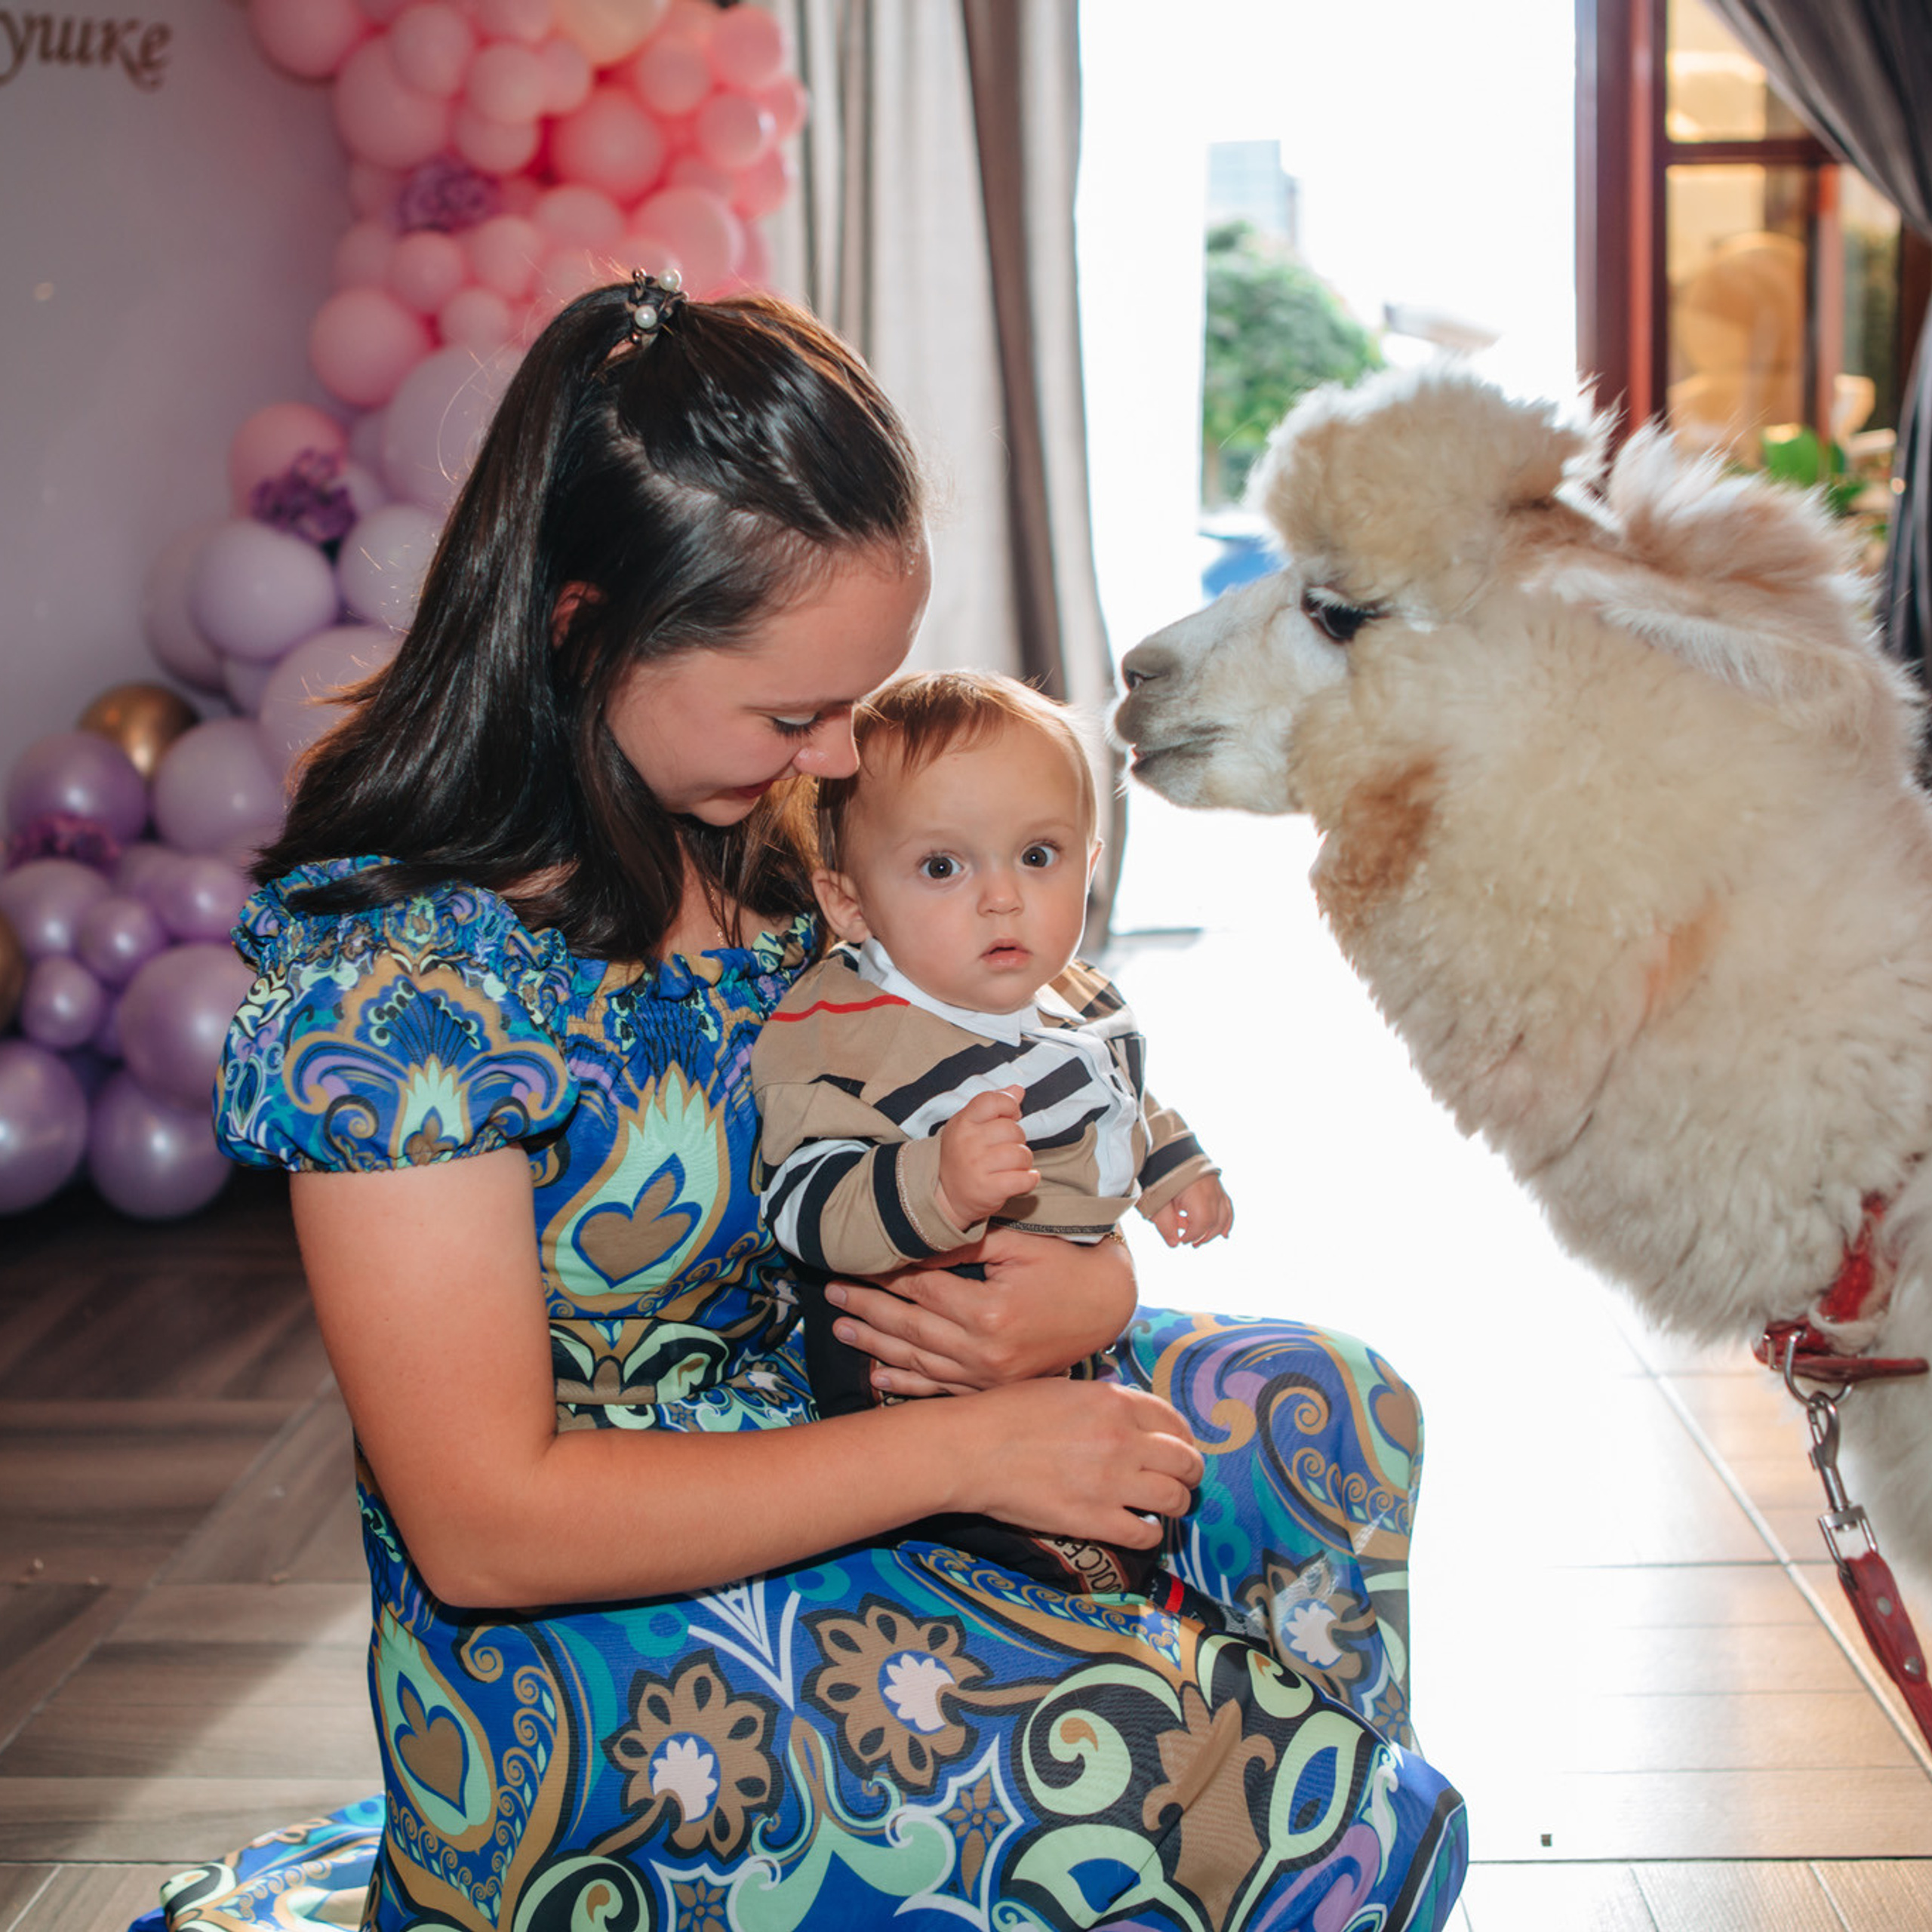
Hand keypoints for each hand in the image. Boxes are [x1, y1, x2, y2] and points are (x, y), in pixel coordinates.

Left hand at [826, 1225, 1137, 1397]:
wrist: (1109, 1307)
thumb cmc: (1067, 1265)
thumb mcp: (1020, 1244)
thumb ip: (968, 1243)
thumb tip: (919, 1237)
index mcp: (989, 1313)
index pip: (922, 1290)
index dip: (887, 1275)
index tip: (855, 1261)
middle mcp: (985, 1353)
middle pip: (911, 1328)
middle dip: (867, 1308)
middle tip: (831, 1293)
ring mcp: (988, 1377)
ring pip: (919, 1361)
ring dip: (876, 1345)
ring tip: (842, 1328)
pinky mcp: (994, 1389)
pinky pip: (941, 1389)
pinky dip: (906, 1384)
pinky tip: (877, 1378)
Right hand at [934, 1087, 1035, 1227]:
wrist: (946, 1197)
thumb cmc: (963, 1156)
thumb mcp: (970, 1126)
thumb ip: (994, 1105)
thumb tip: (1018, 1089)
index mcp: (963, 1122)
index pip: (993, 1101)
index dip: (1009, 1106)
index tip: (1010, 1116)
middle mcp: (968, 1142)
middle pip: (1013, 1130)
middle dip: (1018, 1140)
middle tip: (1007, 1149)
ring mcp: (977, 1167)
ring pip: (1021, 1154)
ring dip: (1024, 1161)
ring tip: (1012, 1166)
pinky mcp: (988, 1190)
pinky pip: (1024, 1179)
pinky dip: (1029, 1179)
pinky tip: (1023, 1179)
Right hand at [945, 1376, 1201, 1547]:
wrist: (972, 1449)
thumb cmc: (1006, 1413)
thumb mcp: (1063, 1388)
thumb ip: (1102, 1401)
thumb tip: (1124, 1415)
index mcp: (1114, 1401)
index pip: (1173, 1420)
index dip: (1183, 1436)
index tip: (1179, 1445)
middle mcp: (1122, 1439)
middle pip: (1185, 1460)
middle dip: (1190, 1472)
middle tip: (1182, 1479)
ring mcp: (1111, 1481)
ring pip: (1174, 1498)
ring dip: (1176, 1503)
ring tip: (1166, 1506)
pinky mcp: (1095, 1519)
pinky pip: (1145, 1533)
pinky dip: (1149, 1532)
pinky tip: (1138, 1527)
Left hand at [1150, 1175, 1233, 1247]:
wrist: (1166, 1148)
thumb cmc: (1160, 1174)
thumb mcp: (1157, 1201)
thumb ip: (1165, 1224)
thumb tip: (1175, 1244)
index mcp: (1198, 1194)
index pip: (1202, 1223)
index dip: (1192, 1236)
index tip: (1181, 1240)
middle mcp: (1212, 1191)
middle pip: (1215, 1221)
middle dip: (1203, 1235)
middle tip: (1190, 1243)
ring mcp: (1216, 1186)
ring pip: (1224, 1214)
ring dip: (1215, 1230)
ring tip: (1202, 1241)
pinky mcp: (1216, 1183)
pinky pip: (1227, 1205)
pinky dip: (1226, 1220)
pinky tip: (1225, 1234)